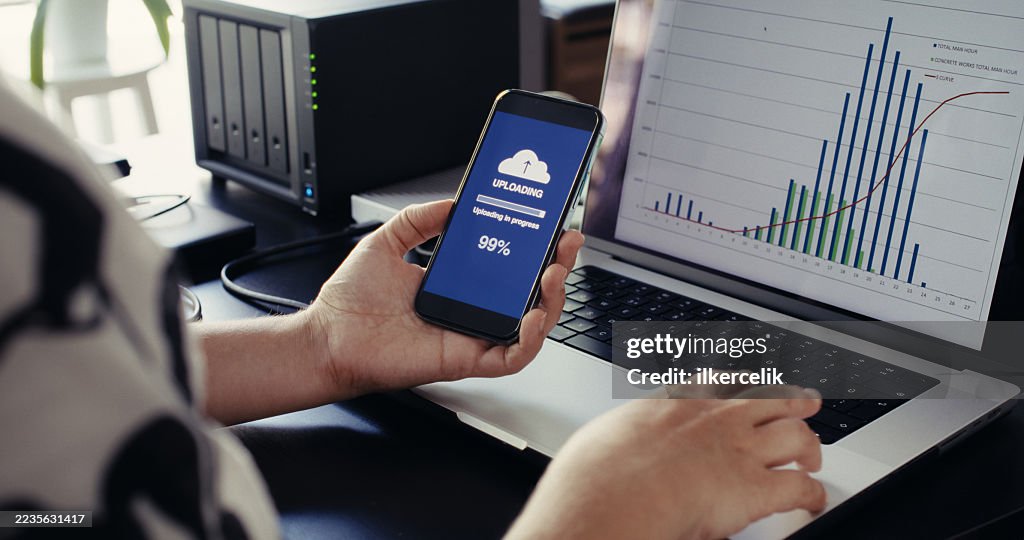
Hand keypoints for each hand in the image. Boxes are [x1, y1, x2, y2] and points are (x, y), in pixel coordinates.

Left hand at [306, 199, 584, 396]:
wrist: (326, 338)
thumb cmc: (351, 302)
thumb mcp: (386, 241)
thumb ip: (420, 218)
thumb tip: (452, 201)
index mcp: (458, 286)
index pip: (509, 269)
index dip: (535, 250)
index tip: (549, 226)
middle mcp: (470, 312)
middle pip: (530, 296)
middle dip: (557, 269)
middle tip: (565, 244)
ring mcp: (470, 336)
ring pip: (530, 327)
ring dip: (551, 301)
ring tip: (553, 273)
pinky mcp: (464, 360)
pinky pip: (510, 357)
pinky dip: (528, 340)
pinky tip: (531, 316)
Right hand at [506, 386, 825, 539]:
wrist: (614, 492)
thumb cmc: (600, 470)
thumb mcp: (608, 435)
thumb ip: (627, 434)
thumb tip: (613, 444)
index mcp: (678, 403)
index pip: (720, 380)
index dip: (743, 380)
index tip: (749, 379)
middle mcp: (716, 419)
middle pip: (769, 398)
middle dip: (792, 399)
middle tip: (806, 402)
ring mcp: (740, 450)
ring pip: (794, 434)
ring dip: (808, 445)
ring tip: (813, 455)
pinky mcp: (755, 488)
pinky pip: (800, 486)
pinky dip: (812, 493)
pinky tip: (813, 499)